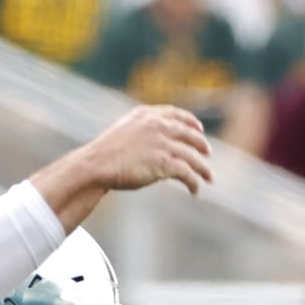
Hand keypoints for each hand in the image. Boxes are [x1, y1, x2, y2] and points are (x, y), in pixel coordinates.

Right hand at [87, 105, 214, 194]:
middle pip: (189, 134)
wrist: (96, 164)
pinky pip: (187, 173)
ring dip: (203, 169)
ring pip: (192, 156)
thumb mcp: (123, 132)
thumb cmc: (103, 154)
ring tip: (208, 178)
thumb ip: (141, 132)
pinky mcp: (164, 163)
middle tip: (207, 153)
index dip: (191, 121)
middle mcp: (157, 126)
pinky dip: (193, 183)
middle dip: (201, 144)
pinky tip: (195, 190)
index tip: (199, 128)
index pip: (176, 114)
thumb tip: (156, 146)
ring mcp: (162, 144)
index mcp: (146, 115)